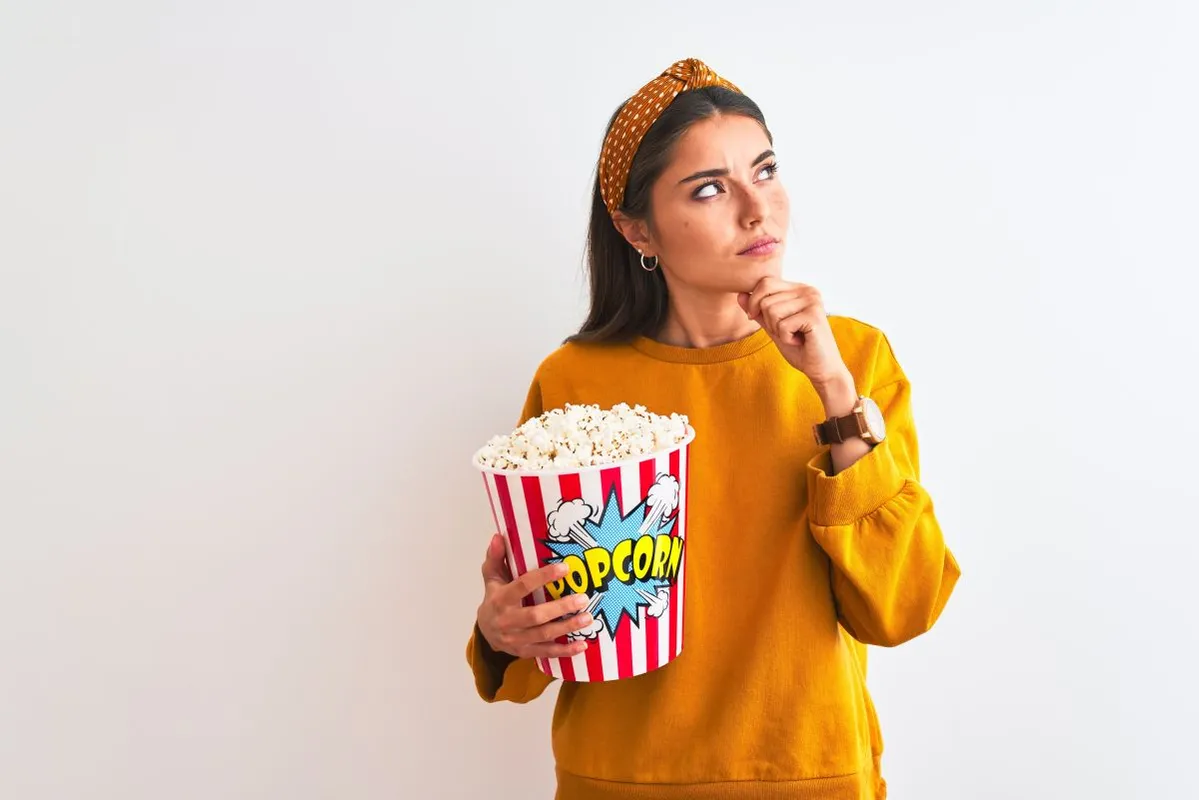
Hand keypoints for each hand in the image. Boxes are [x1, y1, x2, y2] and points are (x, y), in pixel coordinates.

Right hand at [477, 533, 592, 658]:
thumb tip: (498, 537)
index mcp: (500, 599)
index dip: (543, 577)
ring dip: (567, 627)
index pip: (522, 586)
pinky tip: (582, 645)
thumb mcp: (491, 576)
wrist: (485, 631)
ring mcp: (516, 639)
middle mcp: (507, 621)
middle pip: (536, 616)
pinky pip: (546, 652)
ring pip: (544, 635)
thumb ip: (495, 557)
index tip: (565, 568)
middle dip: (561, 608)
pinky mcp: (525, 651)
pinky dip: (565, 650)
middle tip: (583, 598)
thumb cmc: (494, 598)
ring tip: (587, 617)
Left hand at [737, 277, 851, 388]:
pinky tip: (800, 341)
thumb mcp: (772, 326)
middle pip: (766, 299)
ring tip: (795, 335)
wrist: (821, 368)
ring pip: (772, 311)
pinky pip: (782, 325)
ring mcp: (813, 301)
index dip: (754, 302)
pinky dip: (786, 338)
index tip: (756, 317)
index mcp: (799, 288)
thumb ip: (758, 310)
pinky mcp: (814, 316)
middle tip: (787, 331)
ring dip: (778, 330)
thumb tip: (739, 294)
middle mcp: (808, 290)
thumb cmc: (799, 347)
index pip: (765, 282)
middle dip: (769, 321)